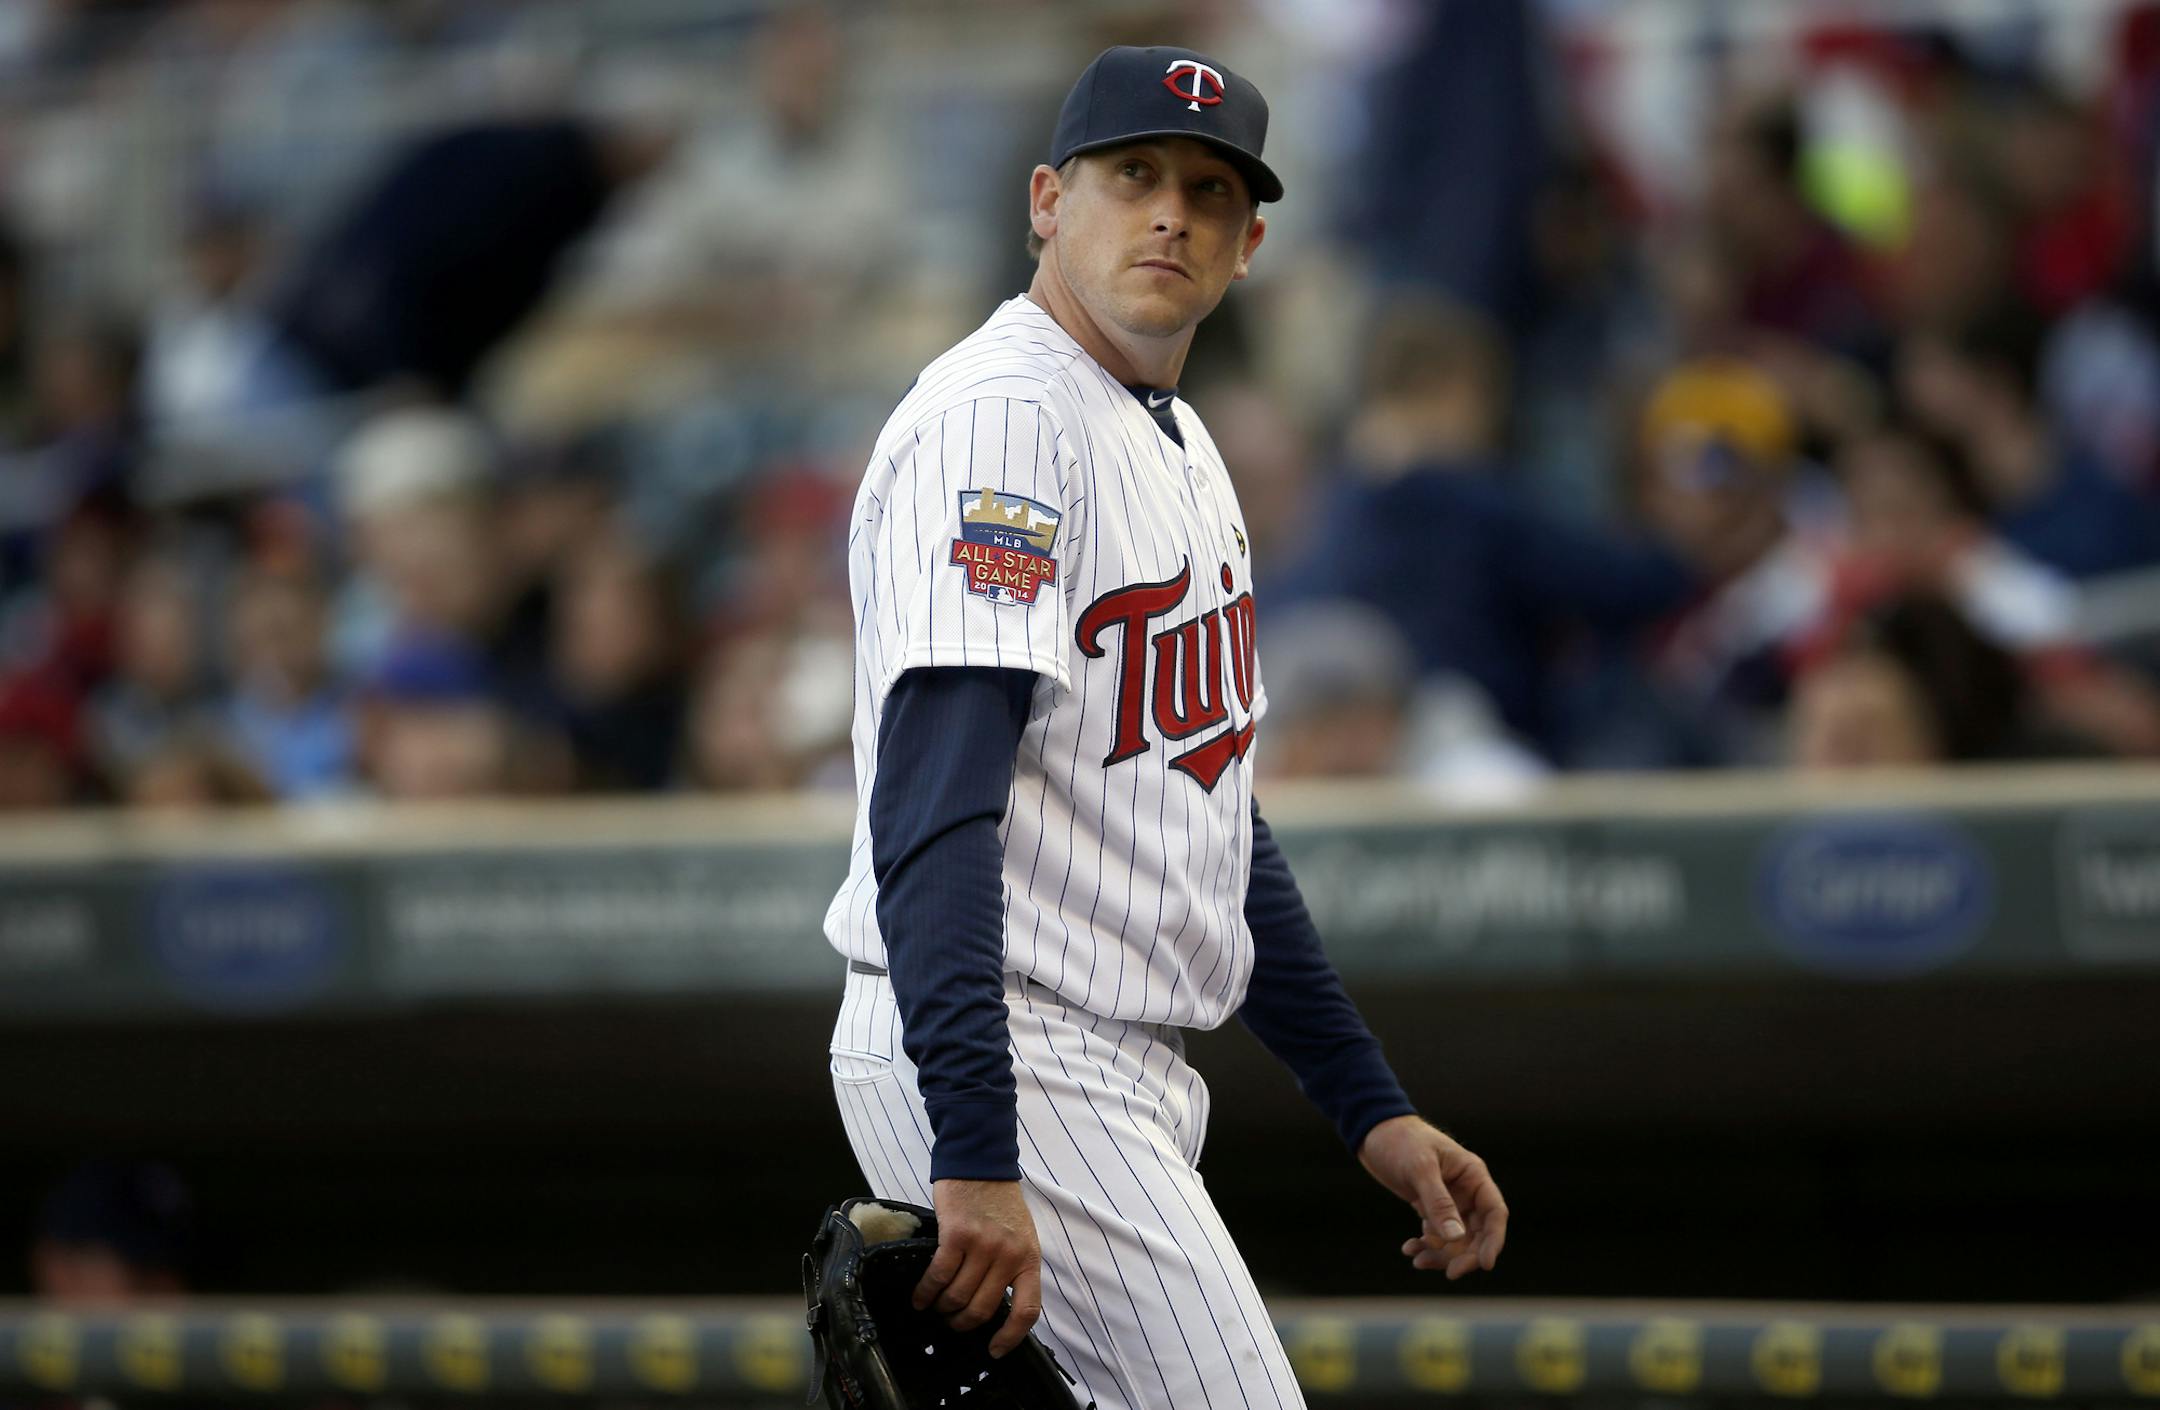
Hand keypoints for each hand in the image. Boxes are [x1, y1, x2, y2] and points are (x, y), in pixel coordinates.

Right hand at [915, 1179, 1043, 1356]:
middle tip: (951, 1321)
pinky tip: (920, 1297)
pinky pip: (939, 1276)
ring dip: (942, 1308)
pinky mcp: (957, 1235)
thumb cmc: (999, 1202)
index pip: (1027, 1310)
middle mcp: (1009, 1255)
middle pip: (983, 1309)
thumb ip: (1013, 1267)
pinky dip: (926, 1292)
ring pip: (958, 1296)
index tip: (995, 1350)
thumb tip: (995, 1306)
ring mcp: (983, 1245)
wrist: (980, 1163)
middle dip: (963, 1322)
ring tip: (934, 1307)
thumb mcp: (1021, 1236)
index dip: (1011, 1337)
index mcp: (1029, 1258)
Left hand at [1357, 1115, 1507, 1279]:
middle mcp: (1466, 1190)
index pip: (1494, 1213)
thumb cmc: (1400, 1141)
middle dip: (1466, 1255)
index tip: (1485, 1265)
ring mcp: (1450, 1200)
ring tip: (1418, 1260)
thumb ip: (1438, 1203)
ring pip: (1456, 1239)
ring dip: (1442, 1255)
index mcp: (1473, 1175)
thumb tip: (1456, 1238)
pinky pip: (1436, 1235)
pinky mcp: (1431, 1207)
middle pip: (1478, 1233)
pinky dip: (1426, 1246)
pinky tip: (1409, 1249)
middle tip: (1450, 1273)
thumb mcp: (1419, 1169)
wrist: (1374, 1132)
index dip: (1494, 1241)